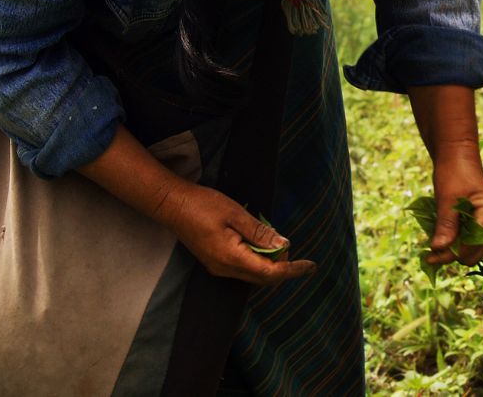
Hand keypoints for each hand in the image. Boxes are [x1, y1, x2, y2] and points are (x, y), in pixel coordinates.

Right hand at [154, 181, 315, 285]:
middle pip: (264, 278)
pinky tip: (260, 242)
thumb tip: (284, 245)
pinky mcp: (216, 262)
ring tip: (274, 240)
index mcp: (231, 258)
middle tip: (287, 243)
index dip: (292, 270)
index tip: (310, 266)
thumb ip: (260, 232)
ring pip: (254, 274)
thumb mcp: (236, 214)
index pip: (270, 273)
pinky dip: (258, 259)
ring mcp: (219, 268)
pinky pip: (244, 268)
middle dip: (282, 265)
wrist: (172, 205)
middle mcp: (225, 269)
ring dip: (270, 262)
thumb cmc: (204, 205)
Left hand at [425, 153, 482, 267]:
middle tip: (430, 252)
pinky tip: (445, 236)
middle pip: (474, 254)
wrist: (459, 157)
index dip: (450, 253)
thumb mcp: (447, 199)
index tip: (428, 256)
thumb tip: (438, 250)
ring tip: (436, 242)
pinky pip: (473, 242)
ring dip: (455, 249)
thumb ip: (446, 225)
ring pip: (473, 251)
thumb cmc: (453, 172)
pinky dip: (458, 242)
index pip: (471, 247)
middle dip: (452, 253)